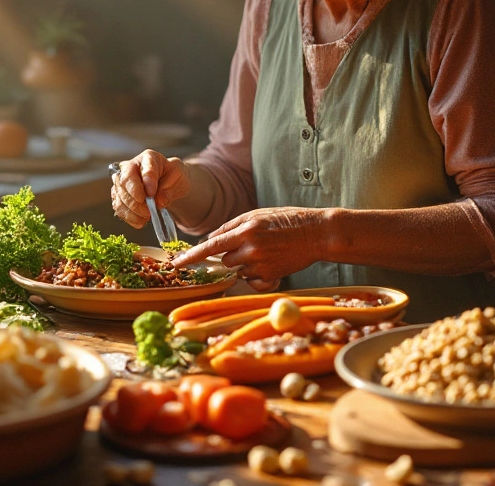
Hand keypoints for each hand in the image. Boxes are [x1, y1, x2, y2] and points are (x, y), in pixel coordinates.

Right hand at [110, 150, 190, 228]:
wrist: (169, 184)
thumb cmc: (174, 177)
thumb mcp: (179, 178)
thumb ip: (169, 189)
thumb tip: (158, 202)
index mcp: (148, 158)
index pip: (144, 166)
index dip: (146, 180)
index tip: (151, 193)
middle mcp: (131, 167)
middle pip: (125, 181)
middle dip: (136, 200)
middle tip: (149, 211)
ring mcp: (122, 181)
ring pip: (120, 197)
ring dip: (132, 211)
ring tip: (147, 217)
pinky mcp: (119, 196)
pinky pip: (119, 208)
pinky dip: (129, 217)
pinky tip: (141, 221)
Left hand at [171, 207, 331, 290]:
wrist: (317, 233)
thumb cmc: (286, 220)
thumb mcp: (257, 214)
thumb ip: (231, 226)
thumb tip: (210, 239)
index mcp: (246, 230)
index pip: (211, 246)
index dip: (192, 256)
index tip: (177, 264)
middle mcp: (251, 249)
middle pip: (224, 260)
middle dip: (231, 255)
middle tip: (252, 244)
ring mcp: (262, 265)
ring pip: (238, 270)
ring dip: (244, 264)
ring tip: (266, 251)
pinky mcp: (271, 277)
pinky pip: (252, 281)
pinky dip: (256, 275)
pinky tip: (271, 263)